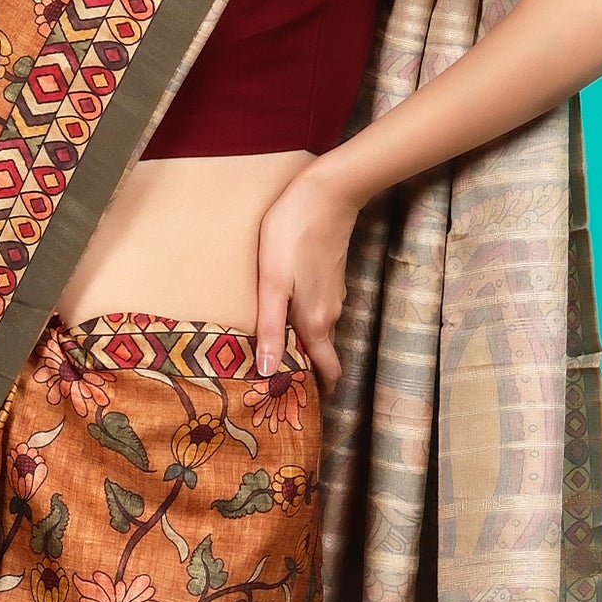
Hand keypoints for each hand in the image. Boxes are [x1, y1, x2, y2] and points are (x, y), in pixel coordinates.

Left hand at [254, 163, 356, 393]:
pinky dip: (305, 323)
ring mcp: (333, 294)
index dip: (318, 393)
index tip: (302, 409)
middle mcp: (330, 313)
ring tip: (278, 358)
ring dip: (304, 347)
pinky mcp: (329, 277)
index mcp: (317, 321)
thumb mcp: (273, 283)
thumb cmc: (293, 235)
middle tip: (280, 389)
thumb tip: (269, 372)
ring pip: (320, 332)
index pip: (326, 370)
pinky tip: (286, 318)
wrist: (327, 193)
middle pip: (322, 354)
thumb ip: (271, 328)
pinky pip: (318, 311)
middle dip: (306, 373)